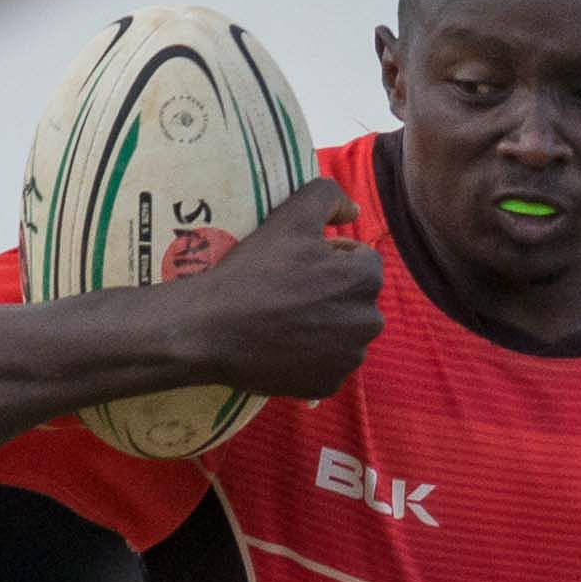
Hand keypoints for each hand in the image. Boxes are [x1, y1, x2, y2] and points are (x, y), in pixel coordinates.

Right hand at [165, 174, 382, 398]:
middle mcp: (369, 322)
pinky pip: (327, 363)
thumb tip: (353, 211)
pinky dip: (311, 356)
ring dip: (324, 324)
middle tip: (289, 292)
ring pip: (343, 332)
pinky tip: (283, 345)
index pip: (360, 260)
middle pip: (355, 299)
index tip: (298, 263)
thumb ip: (329, 196)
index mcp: (366, 279)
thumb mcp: (291, 215)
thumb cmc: (254, 270)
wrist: (211, 329)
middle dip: (331, 293)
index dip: (329, 257)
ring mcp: (349, 359)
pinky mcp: (329, 385)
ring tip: (285, 319)